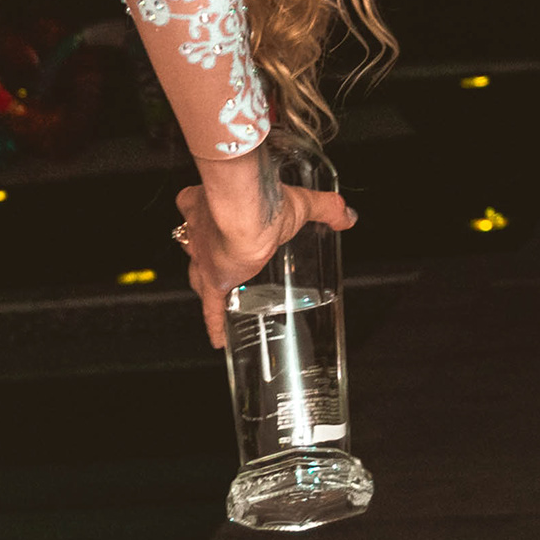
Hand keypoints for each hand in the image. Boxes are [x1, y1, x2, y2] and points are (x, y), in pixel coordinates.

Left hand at [176, 160, 357, 348]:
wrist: (246, 215)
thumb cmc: (263, 202)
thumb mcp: (300, 203)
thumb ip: (325, 208)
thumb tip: (346, 216)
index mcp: (210, 202)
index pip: (197, 207)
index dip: (203, 213)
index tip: (214, 218)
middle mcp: (198, 228)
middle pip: (193, 242)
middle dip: (202, 248)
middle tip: (217, 257)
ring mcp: (202, 255)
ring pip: (195, 273)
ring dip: (204, 281)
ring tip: (219, 294)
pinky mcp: (212, 280)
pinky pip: (210, 307)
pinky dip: (214, 323)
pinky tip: (219, 337)